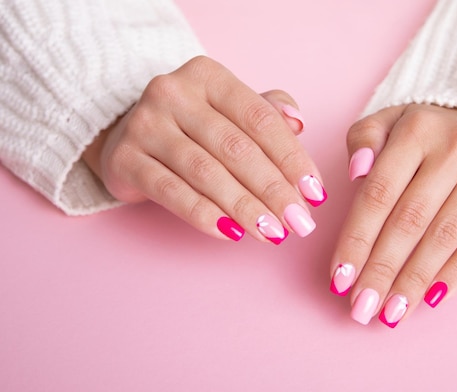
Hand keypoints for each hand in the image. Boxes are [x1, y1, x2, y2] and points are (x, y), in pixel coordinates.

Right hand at [83, 56, 325, 243]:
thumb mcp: (229, 110)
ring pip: (206, 172)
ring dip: (245, 208)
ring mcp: (145, 124)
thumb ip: (267, 112)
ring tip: (272, 233)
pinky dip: (204, 215)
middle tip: (299, 222)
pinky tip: (230, 233)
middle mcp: (173, 93)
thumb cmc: (191, 126)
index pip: (260, 119)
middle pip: (236, 148)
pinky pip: (171, 192)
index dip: (292, 158)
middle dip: (274, 190)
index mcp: (208, 76)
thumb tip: (299, 123)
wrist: (125, 135)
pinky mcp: (124, 159)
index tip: (315, 193)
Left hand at [330, 104, 456, 326]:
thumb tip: (355, 173)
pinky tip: (430, 300)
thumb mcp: (393, 120)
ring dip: (413, 281)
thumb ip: (364, 139)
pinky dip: (455, 275)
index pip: (378, 194)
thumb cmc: (433, 133)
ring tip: (391, 313)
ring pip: (444, 237)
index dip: (357, 240)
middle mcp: (455, 149)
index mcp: (417, 130)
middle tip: (361, 308)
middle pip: (409, 221)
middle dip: (381, 270)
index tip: (339, 279)